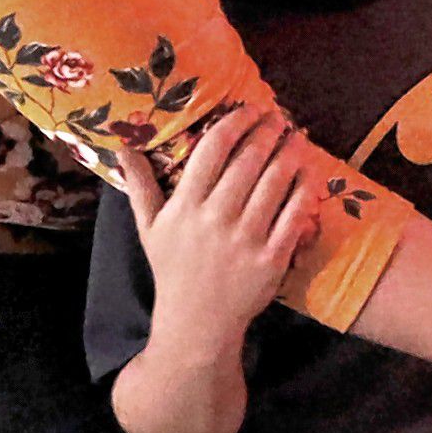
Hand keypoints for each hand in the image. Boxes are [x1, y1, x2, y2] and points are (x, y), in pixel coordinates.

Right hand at [114, 106, 314, 358]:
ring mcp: (245, 239)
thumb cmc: (173, 270)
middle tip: (278, 117)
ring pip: (276, 182)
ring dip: (291, 152)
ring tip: (297, 136)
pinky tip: (310, 171)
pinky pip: (295, 213)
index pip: (212, 151)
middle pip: (249, 161)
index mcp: (185, 207)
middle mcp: (215, 219)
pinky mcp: (272, 258)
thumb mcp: (149, 229)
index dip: (235, 123)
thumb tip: (121, 147)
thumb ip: (139, 186)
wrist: (197, 324)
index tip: (249, 109)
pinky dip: (305, 187)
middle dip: (267, 131)